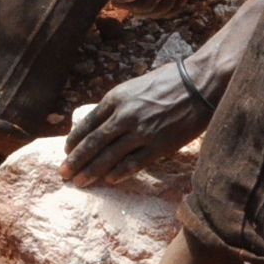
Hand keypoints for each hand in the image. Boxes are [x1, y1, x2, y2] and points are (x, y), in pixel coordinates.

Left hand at [64, 58, 215, 182]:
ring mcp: (141, 132)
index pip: (87, 123)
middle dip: (76, 160)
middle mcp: (124, 115)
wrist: (200, 83)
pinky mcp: (159, 146)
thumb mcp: (135, 87)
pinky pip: (133, 164)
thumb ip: (118, 105)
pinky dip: (119, 173)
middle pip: (93, 143)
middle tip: (64, 174)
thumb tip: (101, 124)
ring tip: (80, 182)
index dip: (75, 140)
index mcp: (116, 98)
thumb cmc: (169, 81)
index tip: (66, 151)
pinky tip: (110, 179)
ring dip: (92, 171)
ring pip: (109, 156)